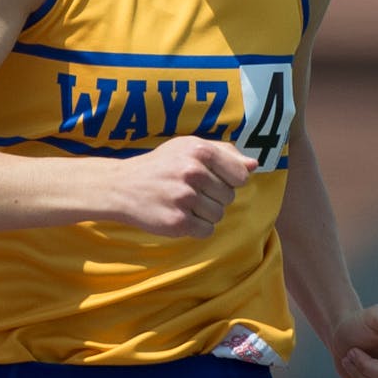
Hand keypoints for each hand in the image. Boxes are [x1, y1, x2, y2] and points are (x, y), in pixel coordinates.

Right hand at [118, 137, 256, 238]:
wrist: (123, 186)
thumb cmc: (162, 165)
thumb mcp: (189, 147)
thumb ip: (225, 153)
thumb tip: (254, 165)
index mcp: (199, 150)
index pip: (241, 175)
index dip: (231, 180)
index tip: (214, 179)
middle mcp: (193, 172)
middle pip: (230, 196)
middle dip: (215, 196)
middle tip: (191, 191)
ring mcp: (184, 198)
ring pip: (219, 214)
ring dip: (206, 213)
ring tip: (184, 203)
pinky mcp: (177, 222)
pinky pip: (206, 230)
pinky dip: (197, 227)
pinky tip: (180, 215)